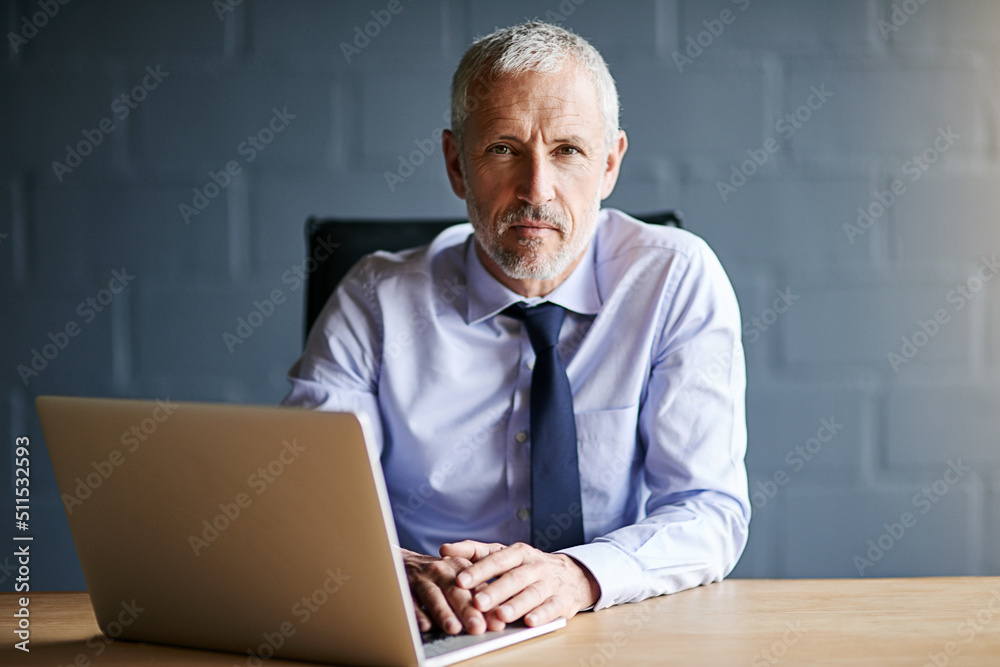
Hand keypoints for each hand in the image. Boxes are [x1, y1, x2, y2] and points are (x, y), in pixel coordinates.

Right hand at [399, 547, 505, 634]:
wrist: (405, 562)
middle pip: (455, 590)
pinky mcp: (404, 587)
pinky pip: (410, 601)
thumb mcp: (460, 577)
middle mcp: (441, 570)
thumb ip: (477, 596)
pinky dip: (417, 614)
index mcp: (459, 566)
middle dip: (467, 609)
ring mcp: (422, 579)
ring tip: (453, 628)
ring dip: (443, 612)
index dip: (486, 605)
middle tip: (478, 626)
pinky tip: (425, 626)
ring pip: (433, 595)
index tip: (496, 622)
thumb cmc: (440, 576)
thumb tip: (497, 622)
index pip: (475, 587)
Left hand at [441, 541, 599, 627]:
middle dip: (496, 590)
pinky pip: (552, 608)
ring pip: (532, 594)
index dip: (479, 570)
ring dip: (516, 605)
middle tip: (477, 602)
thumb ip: (474, 551)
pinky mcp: (562, 601)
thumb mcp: (504, 554)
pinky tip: (529, 622)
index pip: (497, 560)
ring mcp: (550, 583)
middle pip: (514, 578)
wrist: (572, 575)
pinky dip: (541, 615)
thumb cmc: (527, 566)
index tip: (461, 580)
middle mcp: (535, 566)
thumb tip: (444, 549)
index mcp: (519, 553)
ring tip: (499, 615)